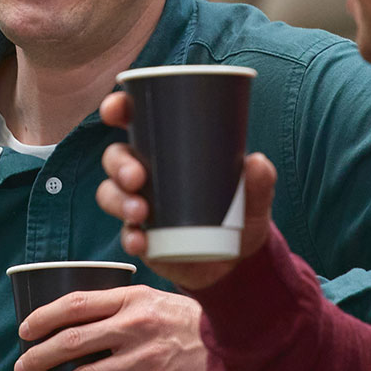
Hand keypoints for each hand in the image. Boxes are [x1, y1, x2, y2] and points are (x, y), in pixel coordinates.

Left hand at [14, 284, 226, 370]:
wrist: (243, 346)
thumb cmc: (197, 323)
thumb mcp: (161, 300)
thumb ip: (128, 308)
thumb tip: (84, 328)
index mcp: (134, 296)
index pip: (76, 303)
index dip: (44, 317)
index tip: (24, 330)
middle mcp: (135, 325)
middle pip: (72, 341)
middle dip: (39, 358)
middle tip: (20, 369)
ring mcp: (144, 358)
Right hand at [94, 90, 278, 290]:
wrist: (238, 261)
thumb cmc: (240, 213)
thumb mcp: (255, 195)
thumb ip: (260, 180)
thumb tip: (256, 162)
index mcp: (168, 149)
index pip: (135, 121)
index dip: (118, 109)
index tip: (115, 110)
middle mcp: (147, 173)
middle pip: (115, 158)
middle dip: (119, 164)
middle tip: (136, 176)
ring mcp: (140, 206)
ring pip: (111, 195)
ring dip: (119, 200)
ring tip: (140, 212)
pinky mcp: (142, 238)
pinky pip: (126, 235)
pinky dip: (130, 238)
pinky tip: (140, 241)